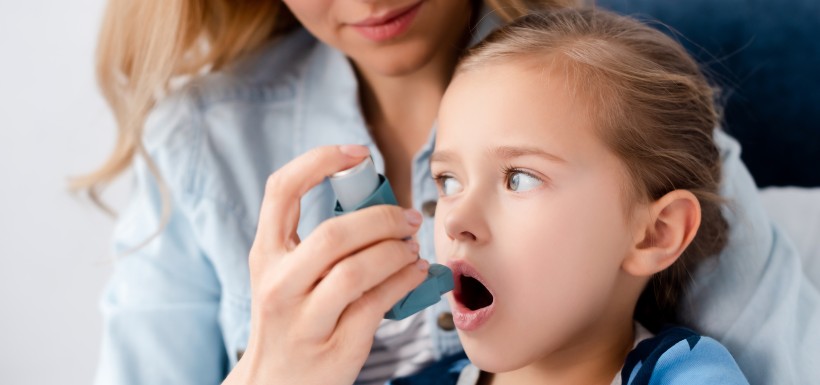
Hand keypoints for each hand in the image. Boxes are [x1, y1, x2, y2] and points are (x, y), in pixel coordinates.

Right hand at [223, 145, 428, 384]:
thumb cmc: (289, 323)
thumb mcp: (284, 278)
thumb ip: (313, 245)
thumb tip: (375, 207)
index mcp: (264, 256)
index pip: (280, 191)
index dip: (319, 161)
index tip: (357, 153)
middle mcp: (277, 285)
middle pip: (333, 234)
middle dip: (381, 218)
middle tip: (408, 217)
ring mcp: (304, 320)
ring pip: (356, 271)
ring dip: (396, 252)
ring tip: (413, 248)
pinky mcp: (335, 347)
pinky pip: (377, 304)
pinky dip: (405, 282)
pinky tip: (416, 273)